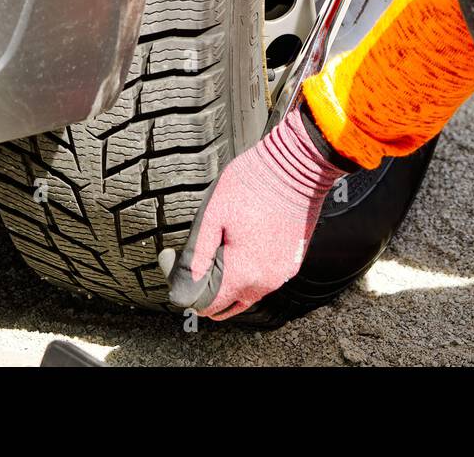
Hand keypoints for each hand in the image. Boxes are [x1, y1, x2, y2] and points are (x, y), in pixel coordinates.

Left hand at [159, 106, 348, 319]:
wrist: (296, 167)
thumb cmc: (253, 184)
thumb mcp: (212, 215)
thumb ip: (197, 255)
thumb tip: (184, 281)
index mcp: (242, 273)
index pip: (207, 306)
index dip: (187, 291)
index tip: (177, 262)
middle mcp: (265, 282)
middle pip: (228, 305)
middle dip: (208, 291)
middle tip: (196, 262)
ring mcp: (283, 274)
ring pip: (248, 295)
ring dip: (230, 285)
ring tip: (218, 254)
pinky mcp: (293, 262)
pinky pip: (266, 280)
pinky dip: (251, 275)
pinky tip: (242, 250)